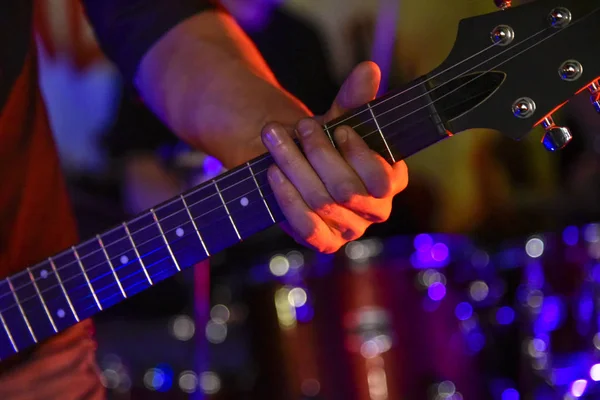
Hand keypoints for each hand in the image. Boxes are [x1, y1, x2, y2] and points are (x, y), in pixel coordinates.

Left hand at [261, 62, 408, 252]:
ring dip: (295, 167)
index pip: (382, 179)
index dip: (358, 154)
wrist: (298, 162)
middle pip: (347, 190)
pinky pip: (306, 226)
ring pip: (322, 203)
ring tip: (275, 138)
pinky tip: (274, 173)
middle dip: (319, 153)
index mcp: (392, 180)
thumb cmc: (326, 140)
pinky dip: (287, 198)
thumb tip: (368, 70)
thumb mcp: (341, 117)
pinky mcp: (325, 241)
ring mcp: (351, 229)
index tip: (338, 129)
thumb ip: (356, 99)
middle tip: (300, 126)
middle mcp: (377, 209)